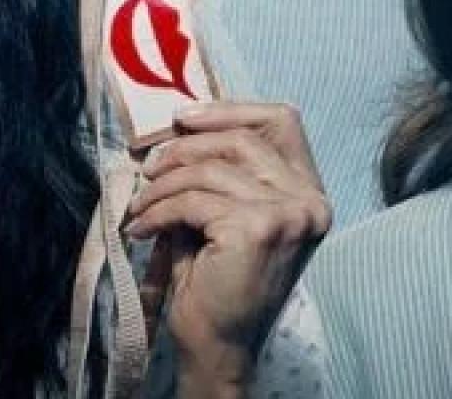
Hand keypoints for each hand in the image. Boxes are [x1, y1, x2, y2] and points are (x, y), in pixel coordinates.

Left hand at [125, 101, 330, 393]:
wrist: (216, 341)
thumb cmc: (216, 275)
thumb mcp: (222, 209)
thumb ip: (218, 168)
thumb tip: (177, 122)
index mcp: (309, 190)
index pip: (283, 120)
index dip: (229, 110)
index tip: (182, 118)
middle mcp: (310, 200)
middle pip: (239, 139)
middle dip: (182, 149)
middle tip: (146, 169)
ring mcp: (290, 214)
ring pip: (209, 170)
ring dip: (162, 186)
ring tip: (140, 207)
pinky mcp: (259, 229)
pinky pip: (193, 200)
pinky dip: (158, 211)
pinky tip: (143, 229)